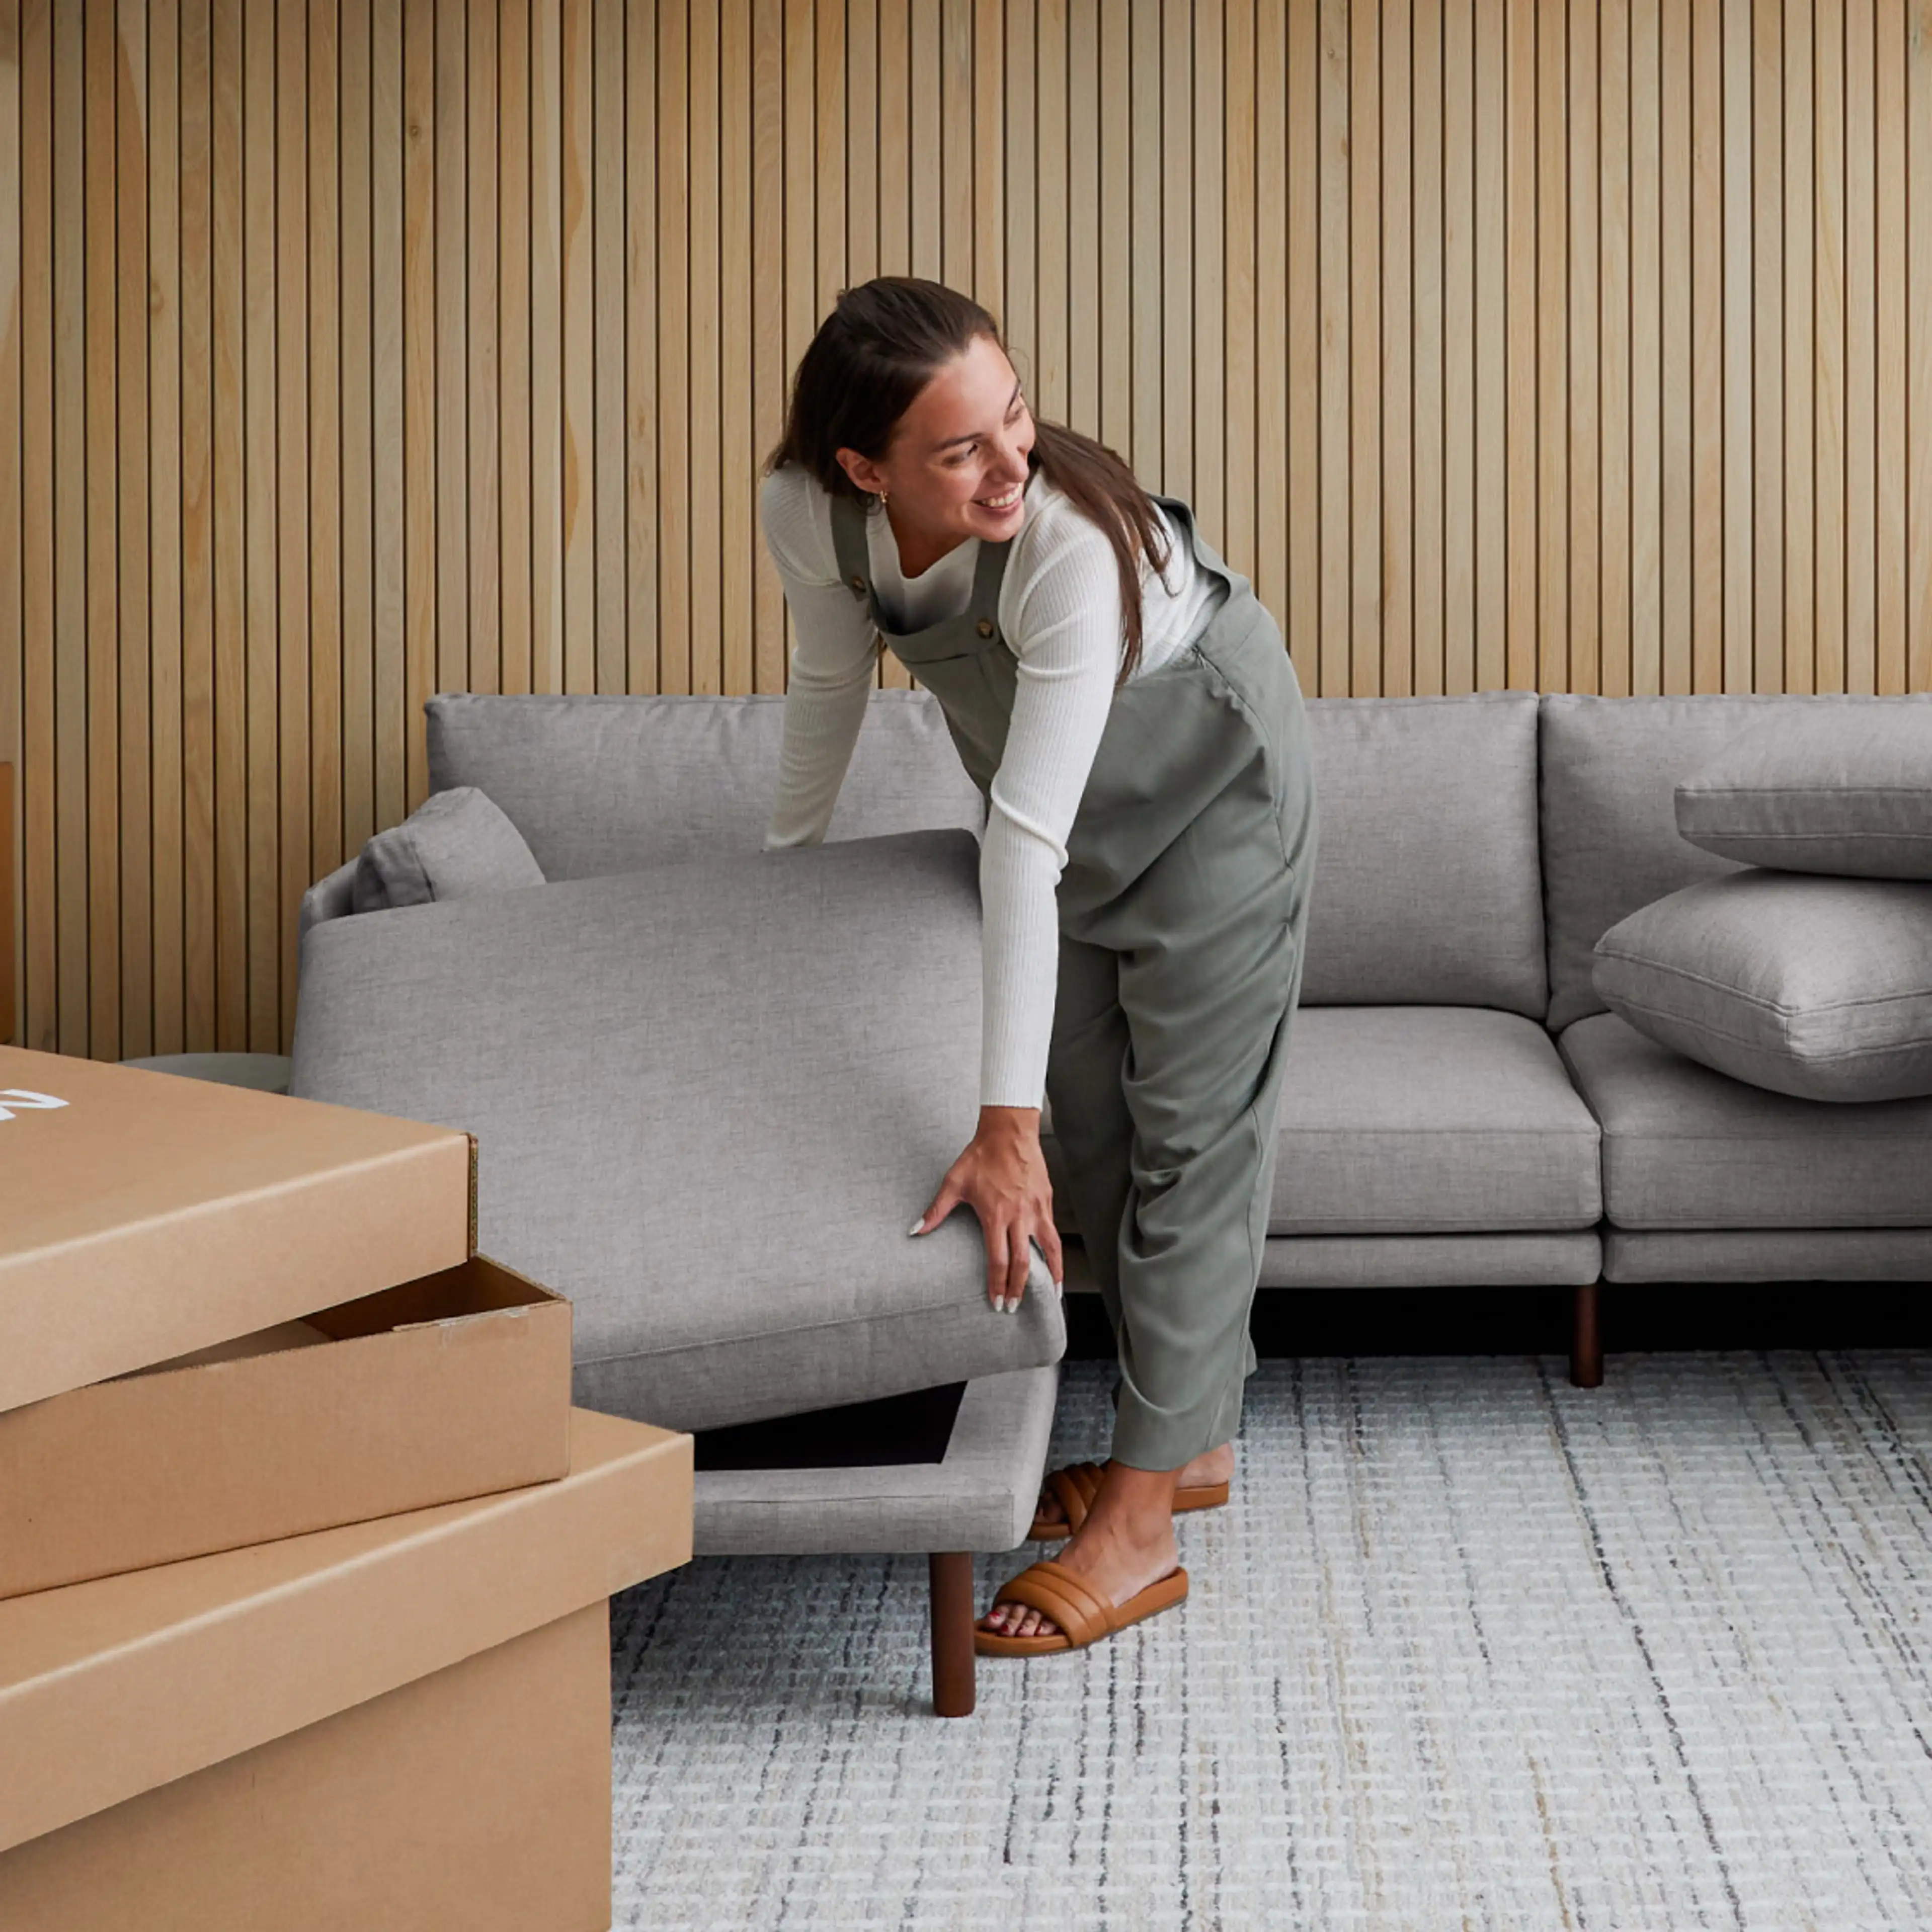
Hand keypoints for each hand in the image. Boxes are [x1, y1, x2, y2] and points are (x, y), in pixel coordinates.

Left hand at [909, 1104, 1064, 1311]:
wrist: (1008, 1132)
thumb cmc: (980, 1157)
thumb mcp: (954, 1183)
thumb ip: (935, 1211)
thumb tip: (915, 1231)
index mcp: (995, 1215)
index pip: (998, 1260)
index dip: (997, 1284)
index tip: (996, 1302)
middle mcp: (1019, 1216)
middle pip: (1022, 1262)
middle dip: (1018, 1288)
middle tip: (1012, 1307)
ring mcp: (1036, 1209)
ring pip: (1048, 1250)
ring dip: (1050, 1275)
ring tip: (1051, 1295)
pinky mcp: (1046, 1201)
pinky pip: (1054, 1233)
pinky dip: (1056, 1253)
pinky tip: (1056, 1264)